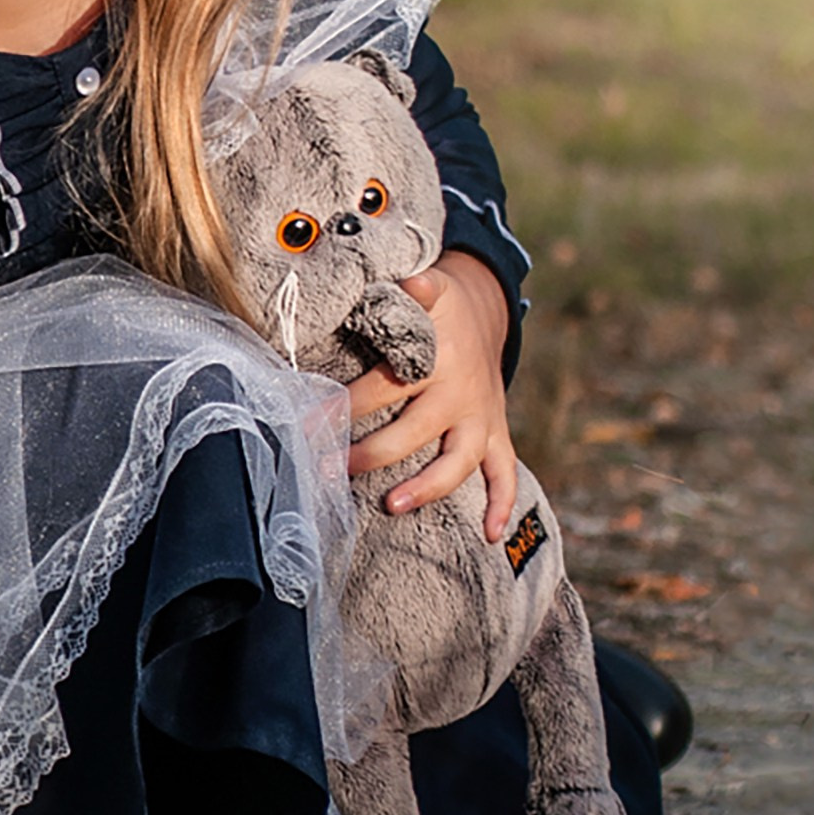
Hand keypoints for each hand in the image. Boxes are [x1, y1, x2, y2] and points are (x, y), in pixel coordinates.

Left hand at [347, 250, 519, 539]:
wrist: (482, 314)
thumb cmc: (434, 308)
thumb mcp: (429, 286)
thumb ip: (415, 288)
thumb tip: (411, 279)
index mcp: (434, 356)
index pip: (382, 386)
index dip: (344, 407)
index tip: (308, 425)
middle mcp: (459, 390)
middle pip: (414, 430)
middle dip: (371, 454)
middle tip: (332, 470)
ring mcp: (480, 416)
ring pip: (458, 459)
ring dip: (428, 485)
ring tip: (391, 505)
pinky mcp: (495, 433)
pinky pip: (505, 473)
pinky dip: (502, 504)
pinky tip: (490, 535)